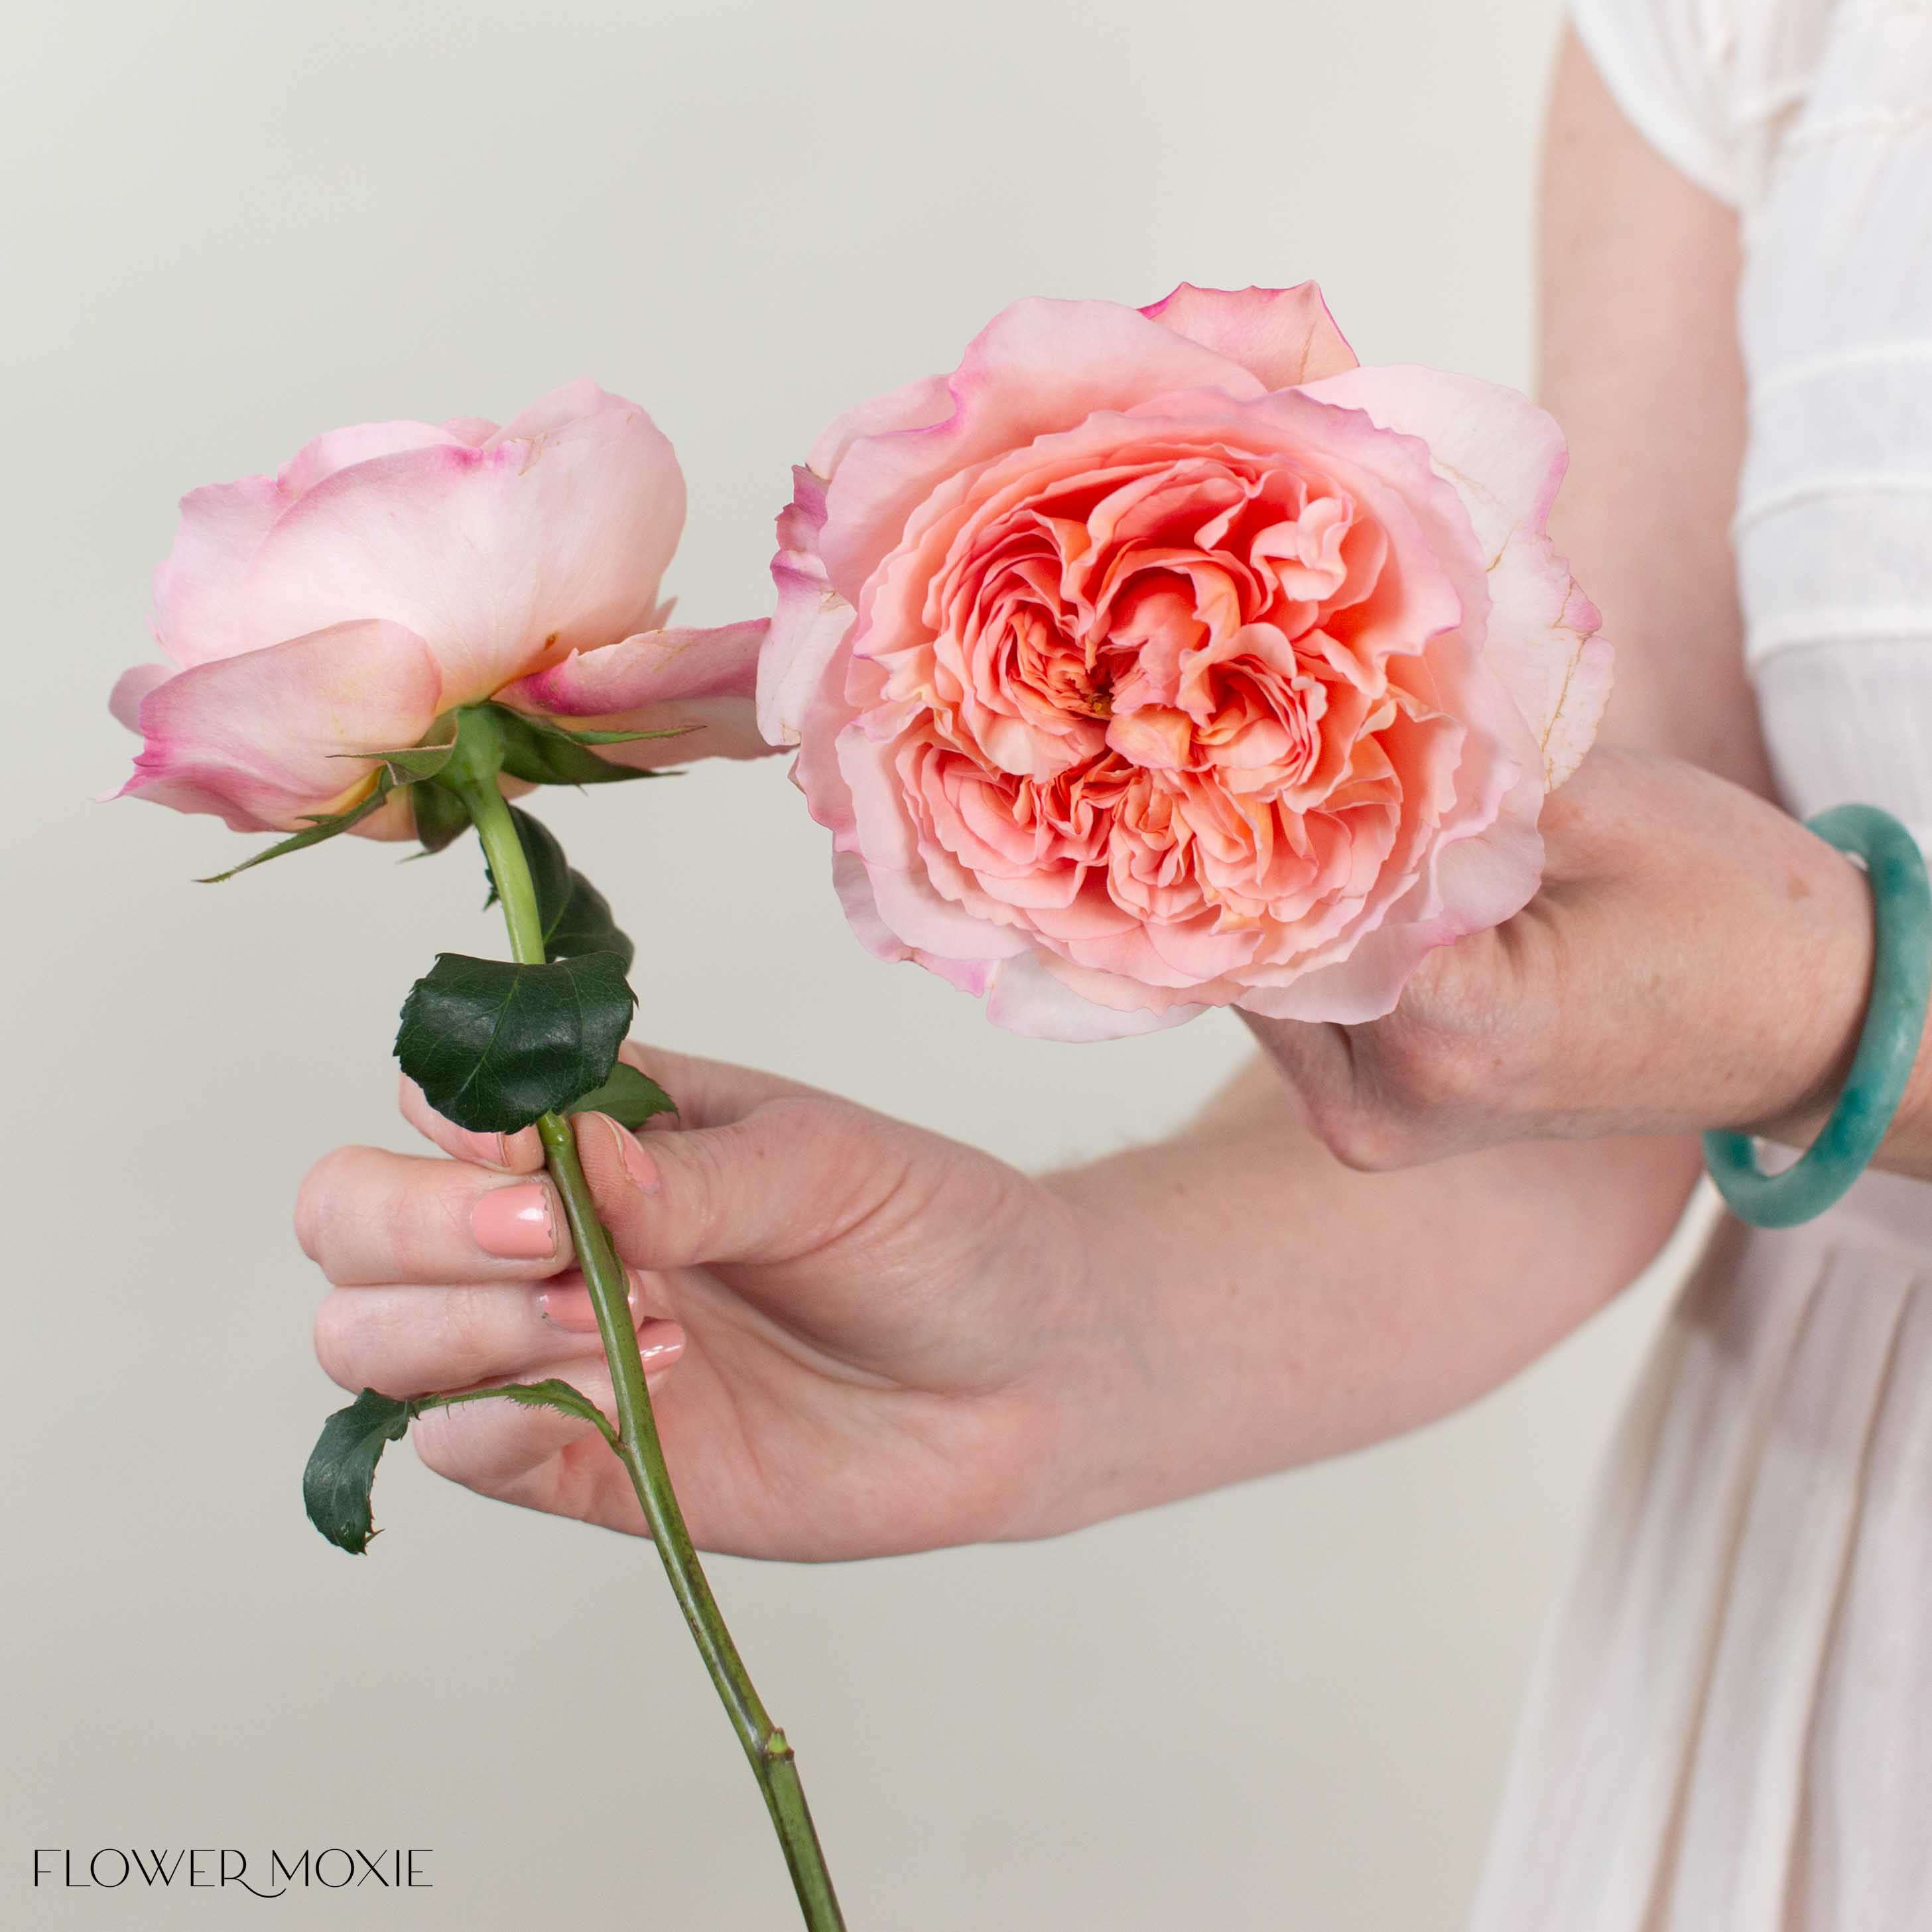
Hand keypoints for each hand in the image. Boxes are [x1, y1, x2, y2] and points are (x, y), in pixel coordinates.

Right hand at [298, 1050, 1123, 1559]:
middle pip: (349, 1222)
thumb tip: (554, 1151)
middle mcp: (546, 1234)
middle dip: (413, 1229)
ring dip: (456, 1327)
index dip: (449, 1124)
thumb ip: (688, 1172)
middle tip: (549, 1241)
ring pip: (372, 1339)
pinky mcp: (587, 1465)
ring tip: (619, 1318)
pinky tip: (621, 1388)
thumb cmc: (930, 1230)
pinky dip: (498, 1421)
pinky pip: (462, 1451)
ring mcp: (552, 1350)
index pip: (436, 1103)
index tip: (534, 1154)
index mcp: (595, 1130)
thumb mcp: (824, 1164)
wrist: (1025, 1372)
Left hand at [1245, 747, 1884, 1168]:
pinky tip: (1348, 869)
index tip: (1262, 734)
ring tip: (1319, 803)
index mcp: (1445, 1033)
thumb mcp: (1593, 808)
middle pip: (1260, 955)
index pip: (1285, 908)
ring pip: (1270, 987)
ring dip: (1286, 900)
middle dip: (1264, 856)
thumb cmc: (1731, 911)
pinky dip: (1319, 943)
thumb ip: (1446, 779)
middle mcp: (1388, 1104)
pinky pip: (1307, 1014)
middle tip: (1270, 751)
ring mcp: (1375, 1126)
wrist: (1809, 1025)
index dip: (1267, 813)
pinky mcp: (1378, 1119)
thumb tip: (1323, 728)